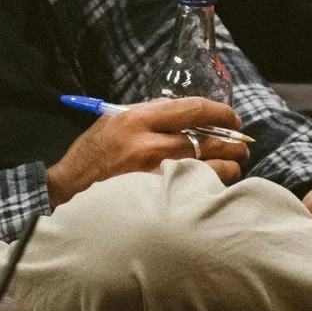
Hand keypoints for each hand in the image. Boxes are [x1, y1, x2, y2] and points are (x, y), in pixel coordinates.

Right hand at [45, 98, 247, 206]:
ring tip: (232, 167)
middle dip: (233, 142)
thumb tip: (187, 113)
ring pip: (213, 169)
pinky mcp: (159, 201)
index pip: (193, 109)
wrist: (70, 192)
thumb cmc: (93, 155)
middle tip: (241, 146)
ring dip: (229, 167)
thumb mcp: (115, 121)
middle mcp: (150, 144)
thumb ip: (149, 114)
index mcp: (139, 119)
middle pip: (210, 139)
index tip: (233, 118)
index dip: (221, 113)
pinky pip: (200, 193)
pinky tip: (213, 188)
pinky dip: (213, 189)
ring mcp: (157, 175)